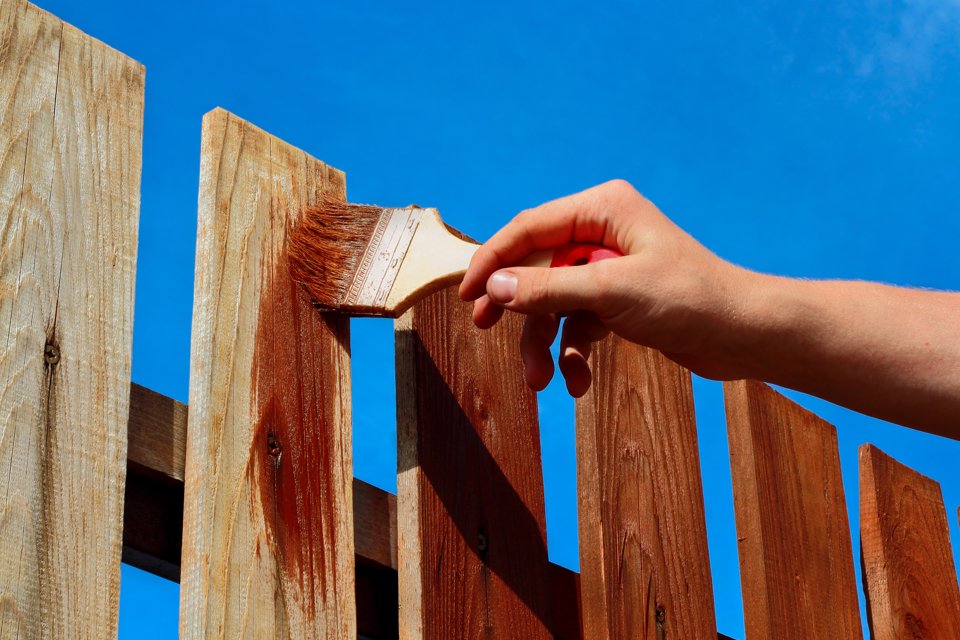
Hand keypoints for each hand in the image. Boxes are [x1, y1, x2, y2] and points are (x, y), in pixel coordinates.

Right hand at [459, 180, 753, 396]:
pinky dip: (574, 353)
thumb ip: (548, 287)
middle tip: (486, 328)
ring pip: (555, 302)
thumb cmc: (691, 299)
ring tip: (540, 381)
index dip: (493, 260)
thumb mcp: (611, 291)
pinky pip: (579, 324)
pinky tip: (578, 383)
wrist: (745, 336)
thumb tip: (495, 285)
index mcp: (602, 209)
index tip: (467, 295)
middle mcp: (603, 233)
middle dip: (517, 306)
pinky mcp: (619, 301)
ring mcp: (610, 268)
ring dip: (544, 341)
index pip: (529, 228)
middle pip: (537, 266)